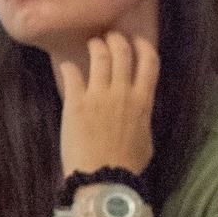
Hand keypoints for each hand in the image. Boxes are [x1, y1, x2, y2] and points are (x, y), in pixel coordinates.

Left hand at [58, 33, 158, 180]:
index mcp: (143, 101)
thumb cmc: (127, 165)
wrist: (102, 178)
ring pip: (99, 57)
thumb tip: (139, 112)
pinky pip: (72, 73)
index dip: (144, 46)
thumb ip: (143, 119)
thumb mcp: (146, 139)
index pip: (149, 62)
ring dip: (95, 46)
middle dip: (116, 40)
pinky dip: (70, 66)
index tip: (138, 40)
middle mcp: (123, 92)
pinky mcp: (76, 102)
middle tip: (110, 38)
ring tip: (92, 44)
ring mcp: (99, 95)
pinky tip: (68, 66)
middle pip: (123, 52)